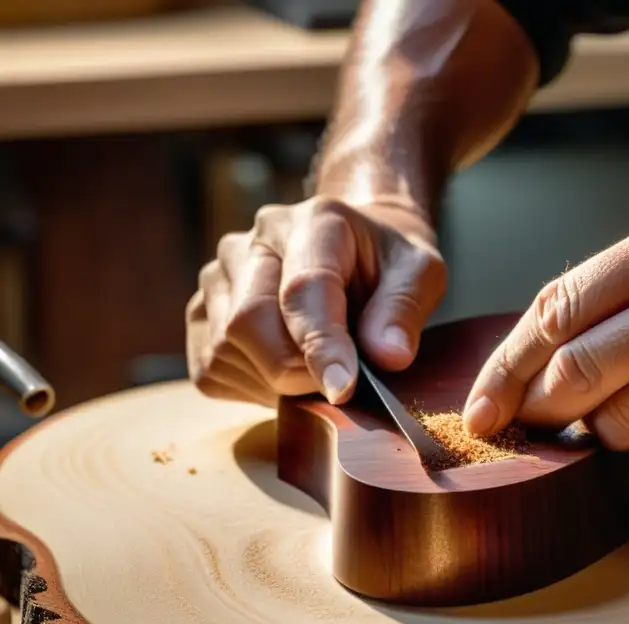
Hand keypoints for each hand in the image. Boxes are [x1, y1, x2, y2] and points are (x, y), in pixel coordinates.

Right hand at [186, 197, 444, 406]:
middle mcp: (252, 242)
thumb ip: (404, 309)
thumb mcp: (420, 273)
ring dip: (275, 383)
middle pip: (249, 321)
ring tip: (316, 370)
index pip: (304, 289)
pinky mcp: (201, 313)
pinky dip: (251, 387)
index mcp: (312, 222)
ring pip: (225, 350)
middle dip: (294, 371)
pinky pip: (210, 369)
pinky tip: (286, 373)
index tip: (342, 389)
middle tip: (338, 385)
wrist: (353, 250)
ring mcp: (217, 276)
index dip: (321, 345)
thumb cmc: (387, 265)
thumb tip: (387, 356)